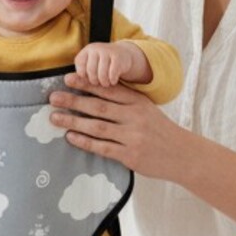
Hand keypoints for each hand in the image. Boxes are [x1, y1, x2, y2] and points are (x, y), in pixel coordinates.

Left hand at [50, 76, 186, 177]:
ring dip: (73, 122)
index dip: (87, 84)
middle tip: (53, 98)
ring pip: (97, 127)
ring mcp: (132, 137)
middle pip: (98, 107)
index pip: (108, 90)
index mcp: (138, 102)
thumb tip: (94, 92)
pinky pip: (103, 147)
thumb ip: (125, 100)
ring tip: (55, 118)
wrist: (182, 154)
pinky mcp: (130, 156)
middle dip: (74, 101)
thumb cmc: (159, 130)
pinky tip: (71, 137)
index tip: (68, 78)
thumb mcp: (146, 109)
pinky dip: (85, 142)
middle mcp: (135, 117)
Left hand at [72, 41, 148, 87]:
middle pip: (90, 71)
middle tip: (98, 83)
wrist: (122, 54)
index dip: (84, 76)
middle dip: (94, 81)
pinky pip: (112, 74)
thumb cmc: (102, 64)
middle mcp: (95, 48)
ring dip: (104, 82)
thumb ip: (81, 72)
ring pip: (102, 74)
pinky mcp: (118, 57)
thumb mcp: (91, 64)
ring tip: (106, 84)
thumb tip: (66, 81)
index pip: (80, 67)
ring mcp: (107, 51)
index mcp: (86, 51)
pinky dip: (112, 80)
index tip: (89, 80)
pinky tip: (113, 81)